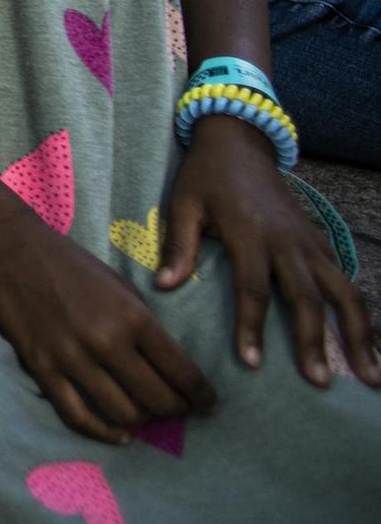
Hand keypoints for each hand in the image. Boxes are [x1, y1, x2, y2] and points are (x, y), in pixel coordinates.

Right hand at [0, 206, 219, 442]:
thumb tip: (168, 366)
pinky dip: (103, 433)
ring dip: (143, 420)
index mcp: (132, 317)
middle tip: (179, 409)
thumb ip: (145, 325)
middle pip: (157, 399)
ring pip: (123, 413)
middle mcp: (106, 341)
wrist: (11, 247)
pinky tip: (119, 435)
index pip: (182, 372)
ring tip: (147, 415)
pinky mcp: (42, 368)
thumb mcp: (121, 286)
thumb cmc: (71, 263)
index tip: (210, 406)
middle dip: (176, 410)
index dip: (203, 396)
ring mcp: (71, 358)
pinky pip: (78, 415)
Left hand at [157, 115, 380, 388]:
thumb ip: (178, 246)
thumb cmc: (205, 176)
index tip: (252, 364)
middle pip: (307, 298)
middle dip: (314, 342)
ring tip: (371, 376)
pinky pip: (346, 283)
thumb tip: (162, 287)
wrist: (240, 140)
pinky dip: (359, 314)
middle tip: (319, 383)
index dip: (253, 327)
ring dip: (358, 334)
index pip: (253, 289)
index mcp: (250, 234)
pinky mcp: (321, 244)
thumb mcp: (183, 203)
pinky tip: (367, 346)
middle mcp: (287, 242)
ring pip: (343, 293)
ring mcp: (310, 243)